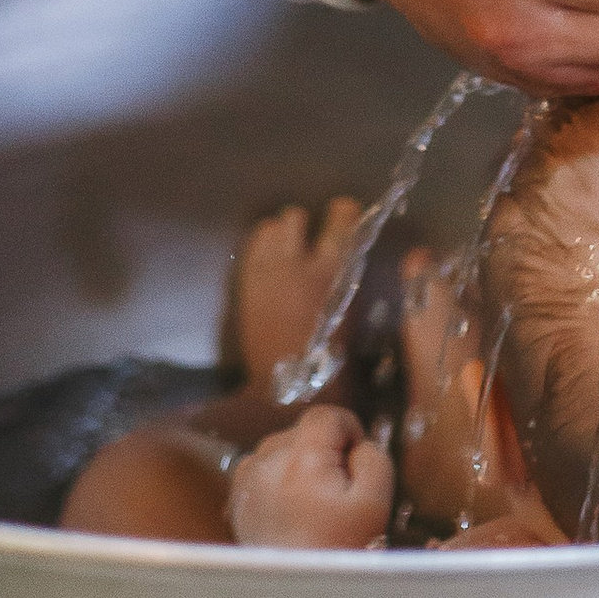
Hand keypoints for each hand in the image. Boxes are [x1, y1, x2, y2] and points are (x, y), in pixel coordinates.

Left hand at [226, 406, 394, 550]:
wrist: (294, 596)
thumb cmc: (336, 550)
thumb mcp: (374, 503)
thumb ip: (373, 459)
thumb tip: (357, 444)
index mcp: (301, 455)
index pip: (327, 415)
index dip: (349, 432)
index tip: (355, 464)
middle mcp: (266, 458)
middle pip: (302, 431)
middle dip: (324, 451)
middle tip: (336, 492)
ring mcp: (247, 478)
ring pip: (281, 449)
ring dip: (299, 465)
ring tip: (312, 505)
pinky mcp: (237, 497)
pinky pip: (263, 471)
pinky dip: (278, 481)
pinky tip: (290, 511)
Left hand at [227, 197, 367, 398]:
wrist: (287, 385)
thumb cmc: (329, 352)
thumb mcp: (350, 308)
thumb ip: (347, 273)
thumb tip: (347, 248)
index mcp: (333, 270)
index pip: (340, 218)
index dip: (343, 212)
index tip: (343, 214)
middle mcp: (297, 262)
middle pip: (296, 216)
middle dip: (304, 224)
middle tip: (309, 239)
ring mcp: (267, 270)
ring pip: (272, 227)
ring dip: (282, 234)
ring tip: (287, 250)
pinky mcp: (248, 281)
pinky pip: (254, 244)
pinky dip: (264, 245)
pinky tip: (271, 261)